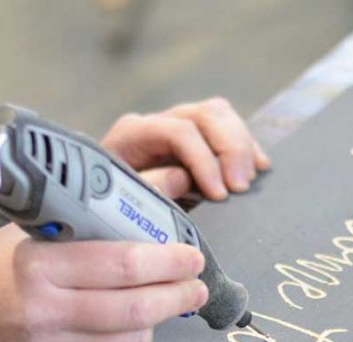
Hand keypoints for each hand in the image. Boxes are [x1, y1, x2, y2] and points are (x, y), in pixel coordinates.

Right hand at [0, 224, 207, 341]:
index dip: (168, 260)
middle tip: (196, 285)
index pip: (122, 263)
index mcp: (37, 265)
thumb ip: (92, 216)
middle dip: (178, 295)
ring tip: (161, 303)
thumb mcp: (31, 231)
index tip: (191, 255)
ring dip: (156, 321)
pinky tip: (129, 329)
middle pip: (136, 308)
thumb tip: (161, 188)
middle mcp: (43, 312)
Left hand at [101, 97, 270, 200]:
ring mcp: (173, 128)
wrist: (94, 215)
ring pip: (218, 115)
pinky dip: (244, 146)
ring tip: (250, 179)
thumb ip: (149, 189)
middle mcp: (154, 124)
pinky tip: (258, 167)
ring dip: (241, 145)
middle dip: (230, 149)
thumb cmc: (102, 212)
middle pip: (204, 115)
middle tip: (240, 187)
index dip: (205, 160)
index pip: (180, 132)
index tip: (220, 194)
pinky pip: (225, 129)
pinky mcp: (191, 142)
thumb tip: (183, 177)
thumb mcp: (118, 204)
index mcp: (132, 134)